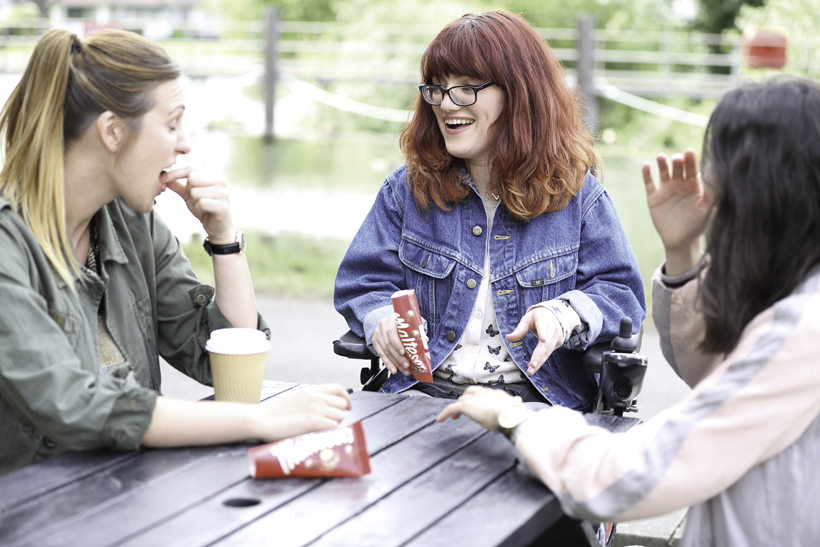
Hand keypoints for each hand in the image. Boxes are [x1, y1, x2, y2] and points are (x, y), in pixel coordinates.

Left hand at [163, 166, 235, 242]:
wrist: (218, 227)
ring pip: (195, 192)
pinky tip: (205, 212)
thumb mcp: (189, 195)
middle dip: (189, 190)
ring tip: (202, 207)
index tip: (161, 178)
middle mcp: (221, 180)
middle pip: (192, 178)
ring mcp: (223, 192)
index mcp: (213, 174)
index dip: (174, 173)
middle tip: (196, 199)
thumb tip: (163, 175)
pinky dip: (199, 209)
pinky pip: (201, 203)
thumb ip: (178, 185)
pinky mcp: (223, 205)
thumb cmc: (204, 209)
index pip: (190, 169)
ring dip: (194, 202)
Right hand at [254, 384, 351, 441]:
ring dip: (335, 424)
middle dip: (339, 414)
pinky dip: (330, 432)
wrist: (261, 420)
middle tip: (330, 423)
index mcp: (312, 390)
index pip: (339, 388)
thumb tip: (324, 407)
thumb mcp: (296, 398)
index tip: (347, 406)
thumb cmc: (275, 413)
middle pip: (342, 404)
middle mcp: (316, 397)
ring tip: (322, 430)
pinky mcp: (314, 422)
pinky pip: (334, 426)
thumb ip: (311, 399)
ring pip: (340, 416)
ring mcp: (316, 409)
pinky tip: (321, 434)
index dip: (346, 398)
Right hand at [372, 313, 412, 375]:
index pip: (391, 331)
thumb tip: (424, 340)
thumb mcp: (410, 324)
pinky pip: (381, 354)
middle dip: (398, 357)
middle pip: (388, 344)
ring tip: (403, 369)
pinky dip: (388, 363)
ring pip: (385, 351)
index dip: (396, 343)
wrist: (391, 322)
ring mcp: (378, 333)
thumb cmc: (402, 324)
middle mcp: (383, 325)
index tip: (403, 352)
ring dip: (395, 362)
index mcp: (392, 319)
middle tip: (406, 365)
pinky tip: (394, 369)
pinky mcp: (375, 341)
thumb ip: (416, 332)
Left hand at [436, 386, 521, 430]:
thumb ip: (514, 405)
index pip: (483, 393)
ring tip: (452, 416)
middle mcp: (483, 392)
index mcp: (495, 393)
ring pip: (460, 401)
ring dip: (456, 408)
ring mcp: (474, 398)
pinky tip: (440, 420)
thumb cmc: (514, 415)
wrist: (510, 415)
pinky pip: (451, 408)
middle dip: (465, 401)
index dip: (477, 398)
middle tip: (462, 410)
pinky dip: (444, 414)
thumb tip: (518, 402)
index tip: (476, 404)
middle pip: (469, 393)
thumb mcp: (514, 409)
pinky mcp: (465, 406)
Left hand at [505, 307, 563, 374]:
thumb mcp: (527, 319)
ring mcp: (557, 335)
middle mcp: (552, 328)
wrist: (554, 315)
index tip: (543, 340)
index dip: (543, 333)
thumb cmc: (538, 317)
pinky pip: (549, 352)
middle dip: (538, 356)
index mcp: (543, 320)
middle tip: (531, 366)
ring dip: (539, 361)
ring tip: (531, 370)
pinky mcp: (559, 342)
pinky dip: (542, 360)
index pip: (543, 326)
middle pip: (546, 343)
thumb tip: (508, 338)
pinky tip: (535, 367)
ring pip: (548, 351)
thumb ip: (519, 329)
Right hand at [642, 150, 711, 275]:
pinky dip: (646, 174)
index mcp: (694, 184)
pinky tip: (646, 166)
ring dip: (662, 163)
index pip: (692, 168)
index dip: (691, 160)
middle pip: (678, 168)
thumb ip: (713, 191)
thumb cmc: (698, 224)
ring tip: (661, 158)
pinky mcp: (653, 197)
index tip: (689, 152)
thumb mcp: (707, 208)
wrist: (681, 240)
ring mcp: (666, 189)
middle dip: (677, 162)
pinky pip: (649, 183)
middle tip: (677, 158)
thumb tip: (720, 173)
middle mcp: (680, 184)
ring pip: (663, 172)